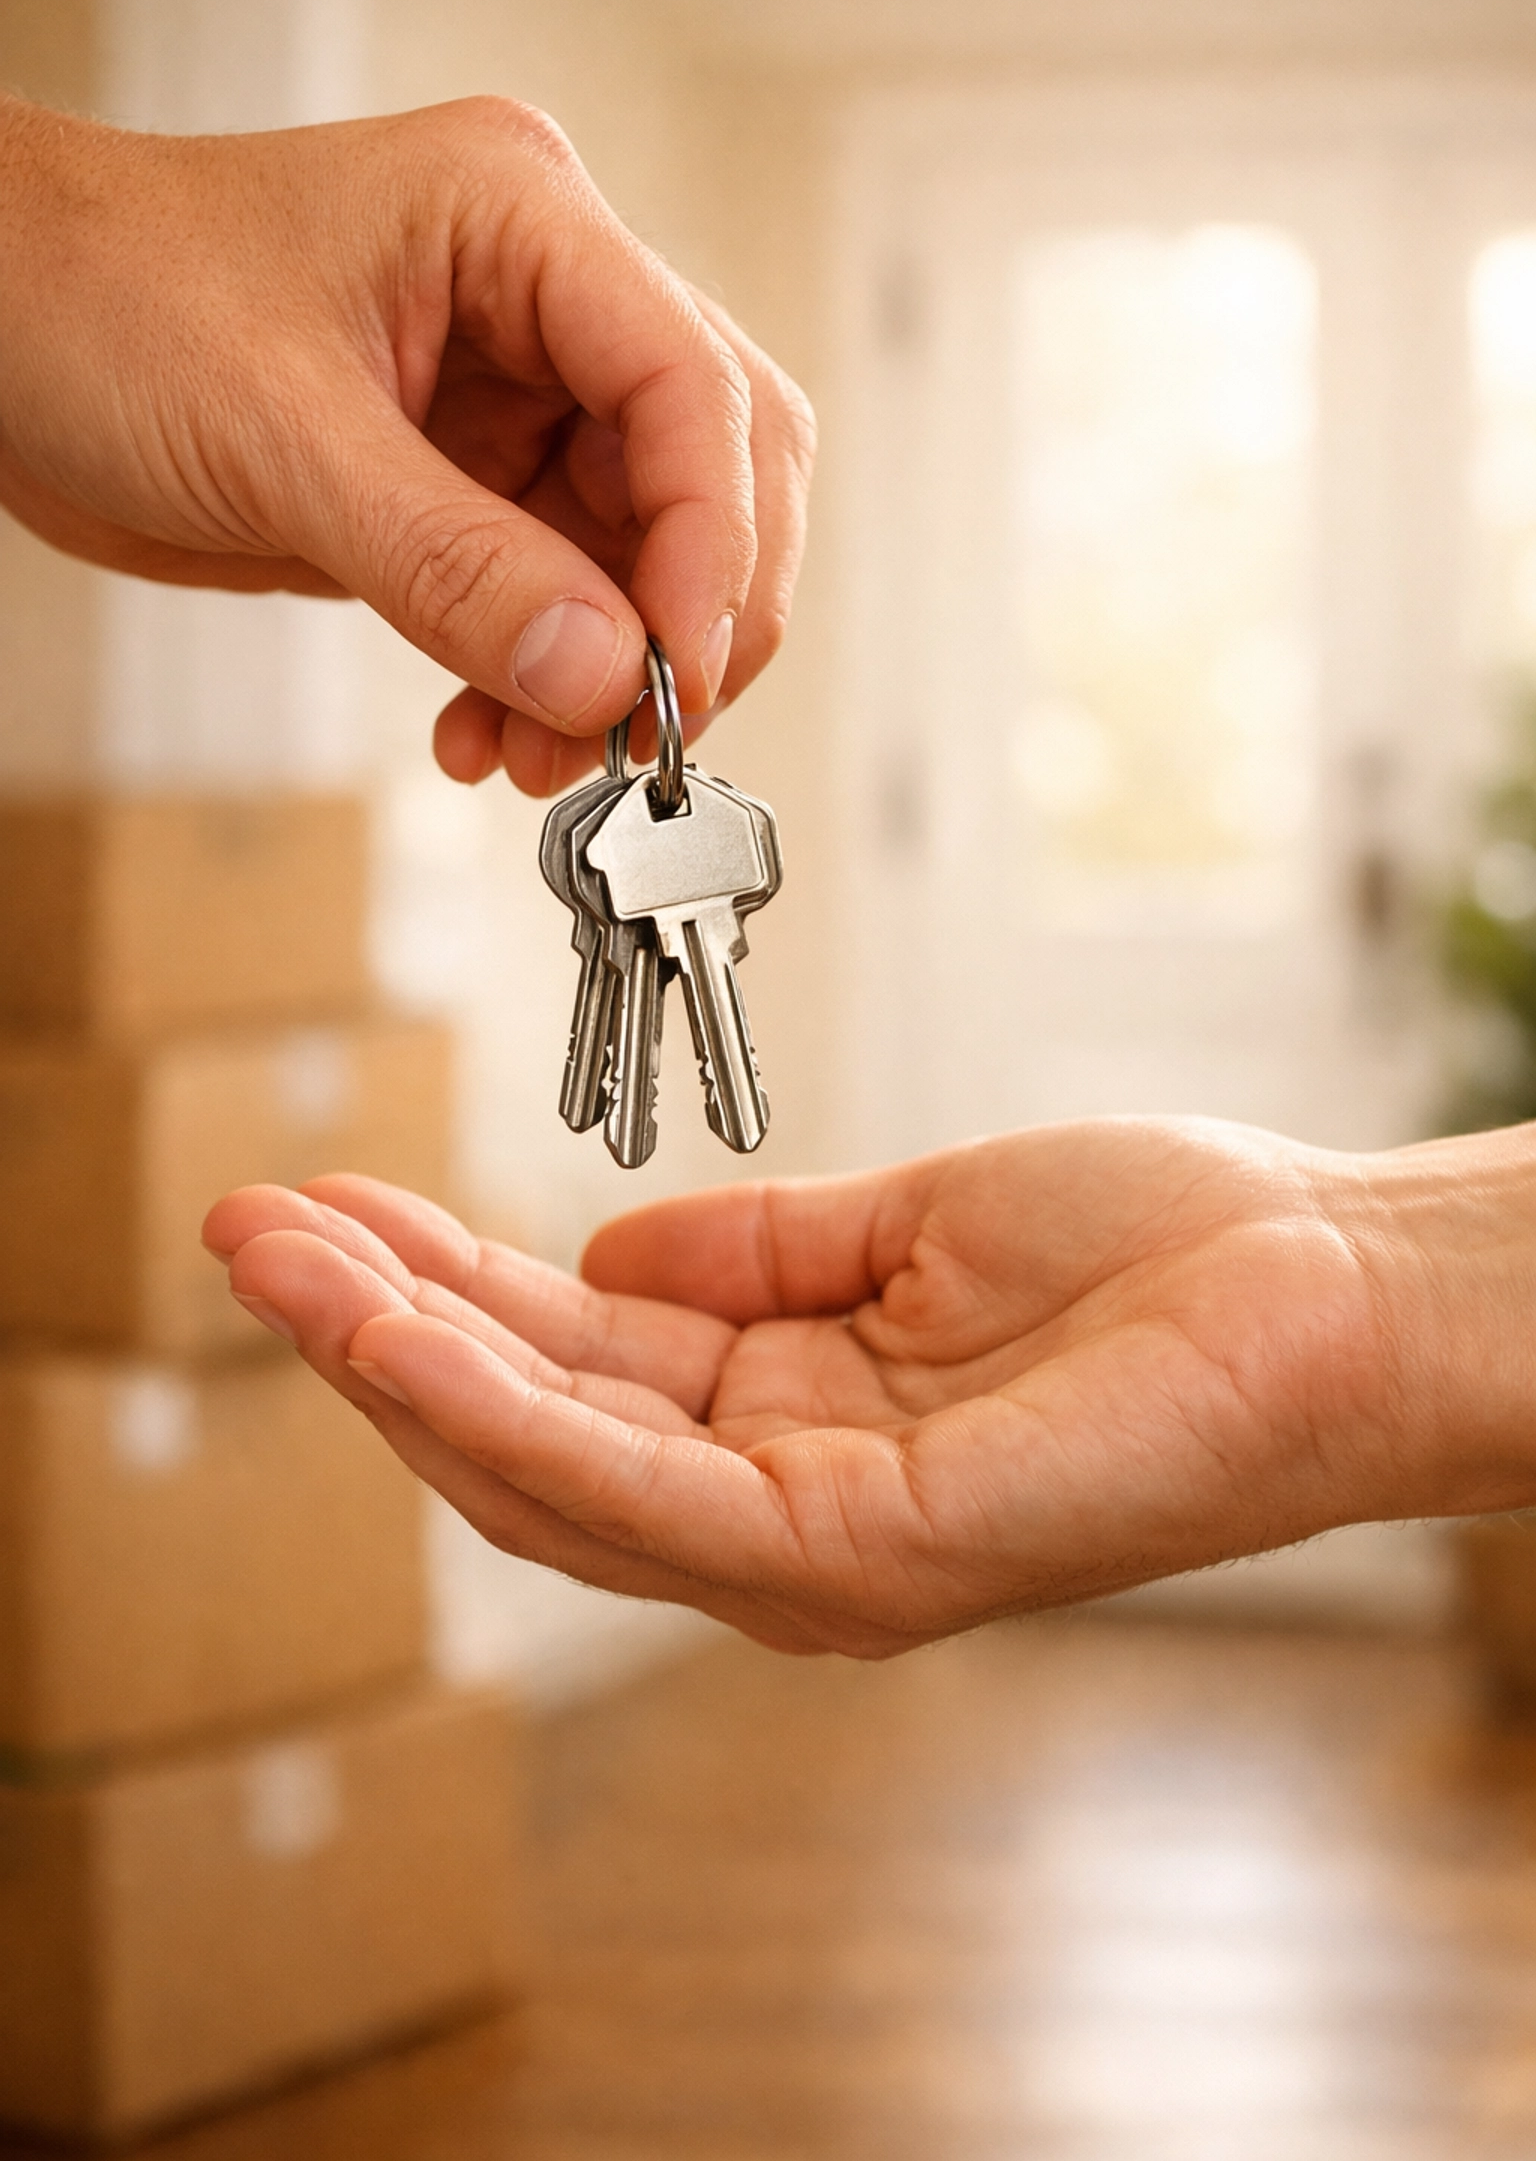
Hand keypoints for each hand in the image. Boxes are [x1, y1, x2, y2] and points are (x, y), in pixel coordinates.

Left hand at [0, 93, 813, 793]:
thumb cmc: (100, 300)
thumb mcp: (280, 439)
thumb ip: (457, 568)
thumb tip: (607, 676)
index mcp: (520, 220)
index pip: (690, 384)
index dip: (709, 541)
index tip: (679, 672)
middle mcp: (541, 300)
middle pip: (713, 464)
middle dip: (693, 614)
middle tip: (644, 731)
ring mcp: (513, 392)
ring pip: (644, 548)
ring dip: (617, 669)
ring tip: (551, 757)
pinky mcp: (470, 479)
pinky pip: (560, 593)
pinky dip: (546, 677)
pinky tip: (491, 731)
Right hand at [202, 1118, 1535, 1657]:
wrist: (1324, 1288)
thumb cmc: (1159, 1257)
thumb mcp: (907, 1228)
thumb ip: (754, 1254)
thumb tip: (605, 1251)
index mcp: (787, 1423)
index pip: (568, 1366)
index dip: (434, 1289)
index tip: (328, 1205)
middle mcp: (777, 1510)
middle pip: (527, 1432)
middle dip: (377, 1330)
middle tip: (250, 1225)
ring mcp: (811, 1552)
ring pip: (551, 1472)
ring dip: (403, 1366)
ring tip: (285, 1264)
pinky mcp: (860, 1557)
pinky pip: (645, 1488)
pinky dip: (513, 1410)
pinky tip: (413, 1331)